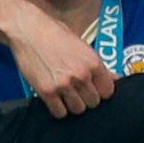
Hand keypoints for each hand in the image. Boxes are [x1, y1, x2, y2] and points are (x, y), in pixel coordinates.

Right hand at [3, 2, 117, 116]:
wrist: (27, 30)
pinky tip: (55, 99)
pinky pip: (59, 113)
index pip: (108, 91)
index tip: (94, 89)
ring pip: (78, 109)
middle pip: (94, 102)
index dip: (101, 91)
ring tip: (66, 95)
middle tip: (78, 91)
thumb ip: (99, 66)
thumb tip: (116, 79)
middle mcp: (81, 75)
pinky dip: (58, 109)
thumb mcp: (82, 45)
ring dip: (73, 104)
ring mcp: (64, 85)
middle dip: (87, 98)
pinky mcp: (46, 92)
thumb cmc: (55, 33)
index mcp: (93, 62)